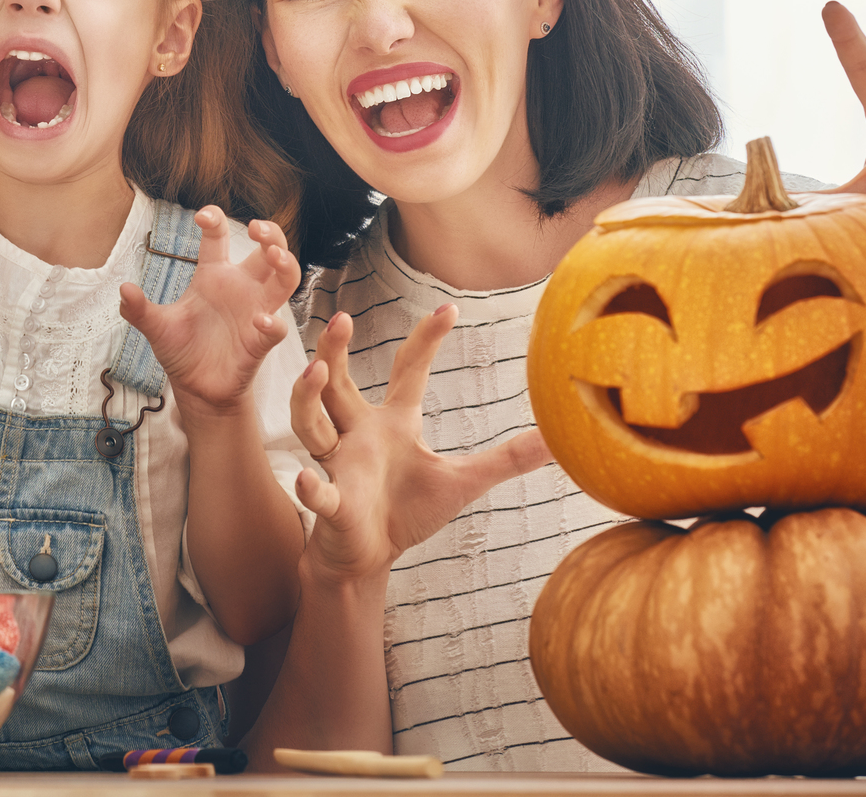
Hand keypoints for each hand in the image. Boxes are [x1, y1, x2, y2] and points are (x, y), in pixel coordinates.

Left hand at [118, 209, 298, 417]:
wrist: (195, 389)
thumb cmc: (182, 350)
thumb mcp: (156, 327)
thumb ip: (139, 310)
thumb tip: (123, 290)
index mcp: (214, 276)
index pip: (219, 238)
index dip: (215, 221)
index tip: (203, 216)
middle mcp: (240, 288)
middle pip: (268, 250)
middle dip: (270, 234)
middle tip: (257, 228)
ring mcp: (255, 312)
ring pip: (285, 280)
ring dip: (286, 265)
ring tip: (274, 256)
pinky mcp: (260, 343)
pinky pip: (276, 329)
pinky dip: (273, 324)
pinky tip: (260, 320)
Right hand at [290, 307, 549, 581]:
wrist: (366, 556)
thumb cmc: (407, 512)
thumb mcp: (462, 481)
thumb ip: (505, 459)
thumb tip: (557, 440)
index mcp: (391, 423)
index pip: (406, 371)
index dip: (425, 340)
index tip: (449, 310)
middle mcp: (358, 434)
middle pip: (338, 383)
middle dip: (334, 350)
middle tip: (341, 319)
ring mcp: (339, 465)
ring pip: (312, 423)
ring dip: (308, 398)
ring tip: (315, 373)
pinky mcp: (331, 503)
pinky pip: (318, 492)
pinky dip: (313, 488)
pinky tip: (309, 481)